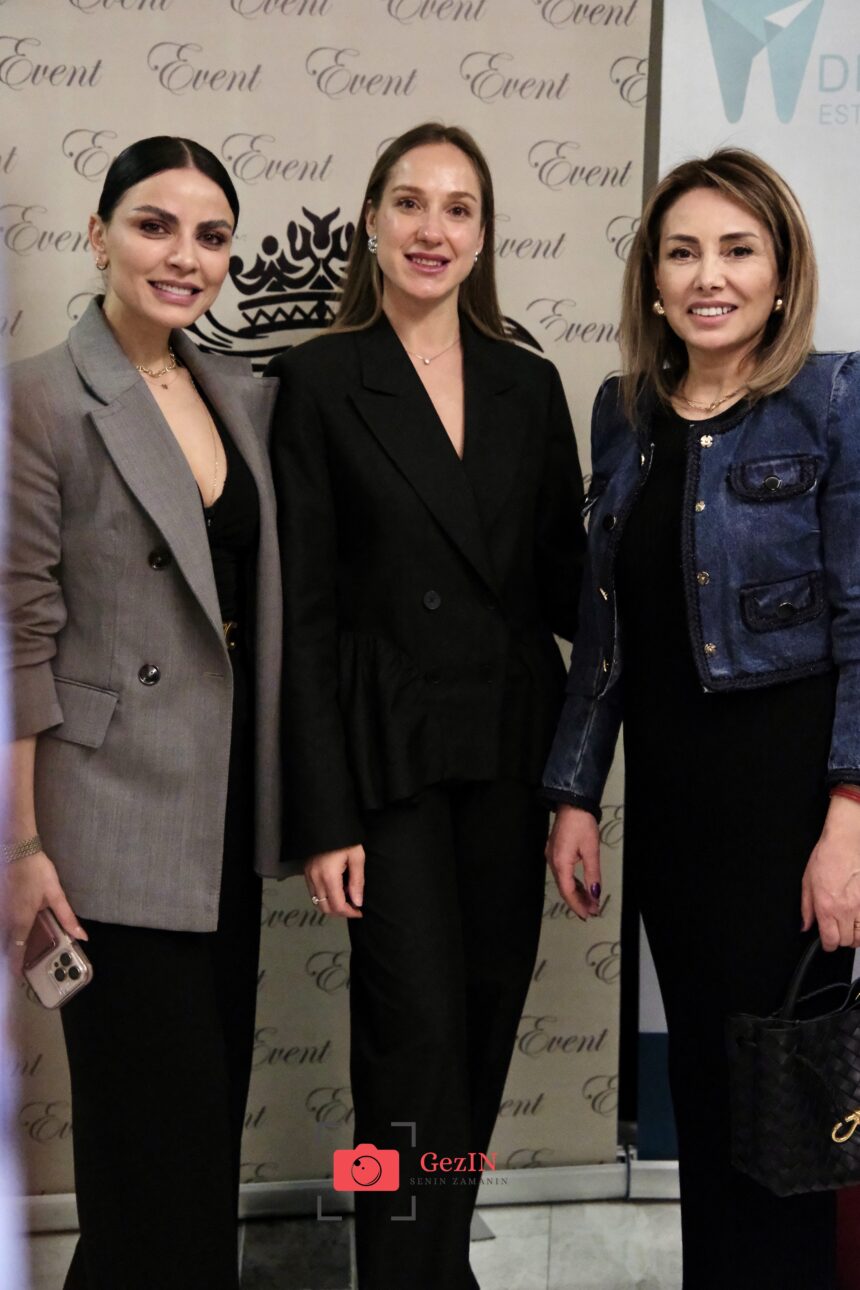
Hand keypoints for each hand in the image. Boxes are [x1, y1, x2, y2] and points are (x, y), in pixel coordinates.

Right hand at [2, 850, 86, 977]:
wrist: (15, 849)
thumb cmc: (36, 870)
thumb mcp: (55, 893)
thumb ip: (67, 917)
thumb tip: (82, 936)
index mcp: (20, 921)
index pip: (16, 952)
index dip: (16, 968)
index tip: (20, 978)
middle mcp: (4, 921)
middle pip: (5, 947)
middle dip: (12, 958)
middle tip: (23, 965)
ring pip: (1, 936)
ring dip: (8, 944)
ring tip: (20, 949)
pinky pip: (0, 925)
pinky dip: (5, 932)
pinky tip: (14, 930)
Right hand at [304, 845, 364, 918]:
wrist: (326, 822)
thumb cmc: (345, 838)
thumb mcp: (357, 857)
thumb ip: (357, 882)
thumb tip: (357, 902)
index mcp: (329, 876)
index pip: (337, 905)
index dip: (350, 912)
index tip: (359, 911)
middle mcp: (315, 878)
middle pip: (325, 908)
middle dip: (340, 912)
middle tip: (354, 906)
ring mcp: (308, 875)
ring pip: (317, 902)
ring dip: (332, 905)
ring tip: (346, 897)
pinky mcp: (306, 871)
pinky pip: (313, 892)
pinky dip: (324, 897)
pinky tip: (336, 889)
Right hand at [545, 805, 601, 919]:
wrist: (572, 804)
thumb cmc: (582, 824)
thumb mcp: (591, 850)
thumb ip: (593, 874)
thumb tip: (595, 893)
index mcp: (560, 863)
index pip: (568, 891)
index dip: (578, 905)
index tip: (588, 914)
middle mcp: (552, 861)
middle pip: (564, 888)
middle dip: (577, 901)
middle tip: (591, 911)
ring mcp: (551, 856)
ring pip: (563, 881)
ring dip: (575, 893)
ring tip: (589, 902)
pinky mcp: (554, 852)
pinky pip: (562, 873)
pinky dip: (572, 882)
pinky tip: (581, 886)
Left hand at [801, 795, 859, 950]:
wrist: (845, 843)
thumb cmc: (826, 858)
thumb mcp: (807, 883)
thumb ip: (806, 909)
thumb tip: (805, 926)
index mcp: (826, 906)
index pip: (830, 940)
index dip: (827, 945)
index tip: (826, 943)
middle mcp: (846, 909)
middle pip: (846, 941)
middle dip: (839, 940)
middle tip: (835, 932)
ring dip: (854, 936)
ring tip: (847, 928)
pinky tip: (857, 920)